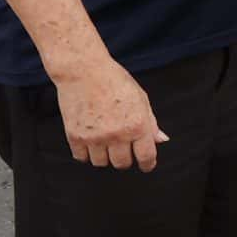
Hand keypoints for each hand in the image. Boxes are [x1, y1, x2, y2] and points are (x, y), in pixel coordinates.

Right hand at [54, 55, 164, 171]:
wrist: (84, 71)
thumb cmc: (114, 80)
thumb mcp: (141, 99)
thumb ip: (151, 123)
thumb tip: (161, 140)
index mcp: (137, 125)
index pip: (146, 156)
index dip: (147, 164)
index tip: (146, 165)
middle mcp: (117, 134)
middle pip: (122, 163)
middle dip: (125, 159)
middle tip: (124, 150)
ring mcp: (95, 137)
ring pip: (101, 163)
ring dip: (105, 157)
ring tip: (106, 144)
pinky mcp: (75, 136)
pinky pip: (82, 157)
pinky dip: (86, 154)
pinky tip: (90, 143)